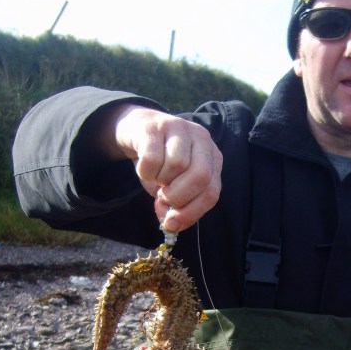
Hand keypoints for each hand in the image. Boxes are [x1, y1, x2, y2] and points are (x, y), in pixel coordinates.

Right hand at [107, 105, 222, 231]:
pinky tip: (144, 168)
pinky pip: (152, 158)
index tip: (172, 224)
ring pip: (176, 165)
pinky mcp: (155, 125)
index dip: (192, 212)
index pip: (212, 192)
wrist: (138, 130)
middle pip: (200, 176)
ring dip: (160, 181)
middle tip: (163, 198)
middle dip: (178, 197)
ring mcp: (180, 128)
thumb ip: (176, 206)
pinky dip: (145, 171)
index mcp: (213, 158)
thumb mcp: (173, 186)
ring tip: (155, 177)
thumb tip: (170, 224)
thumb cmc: (160, 163)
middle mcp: (202, 139)